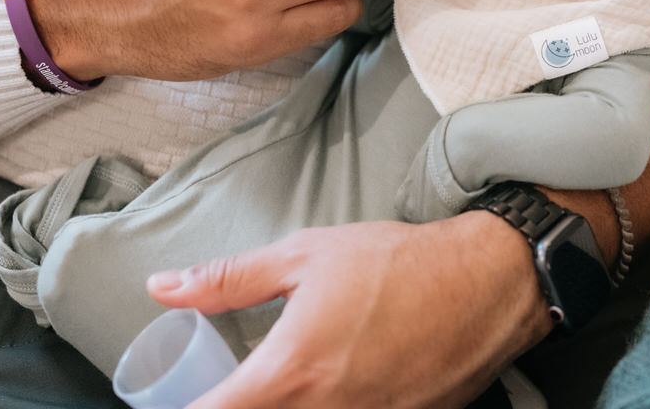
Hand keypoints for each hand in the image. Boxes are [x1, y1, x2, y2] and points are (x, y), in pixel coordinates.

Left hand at [146, 212, 553, 408]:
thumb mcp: (304, 257)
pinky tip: (333, 387)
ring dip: (285, 408)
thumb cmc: (397, 264)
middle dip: (236, 406)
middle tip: (235, 386)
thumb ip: (228, 279)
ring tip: (292, 383)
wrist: (485, 282)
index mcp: (290, 372)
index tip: (179, 397)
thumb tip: (164, 286)